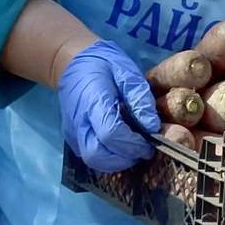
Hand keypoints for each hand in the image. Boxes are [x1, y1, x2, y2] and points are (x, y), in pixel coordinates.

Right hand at [57, 40, 159, 172]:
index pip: (109, 133)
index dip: (132, 144)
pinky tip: (120, 147)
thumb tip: (153, 126)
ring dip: (116, 162)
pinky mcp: (71, 137)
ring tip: (133, 150)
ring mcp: (72, 131)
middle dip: (124, 158)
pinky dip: (107, 158)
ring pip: (92, 160)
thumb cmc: (103, 64)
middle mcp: (78, 121)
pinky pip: (88, 156)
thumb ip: (140, 97)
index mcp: (92, 101)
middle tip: (143, 149)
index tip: (150, 142)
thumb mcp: (126, 71)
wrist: (73, 63)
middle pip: (97, 154)